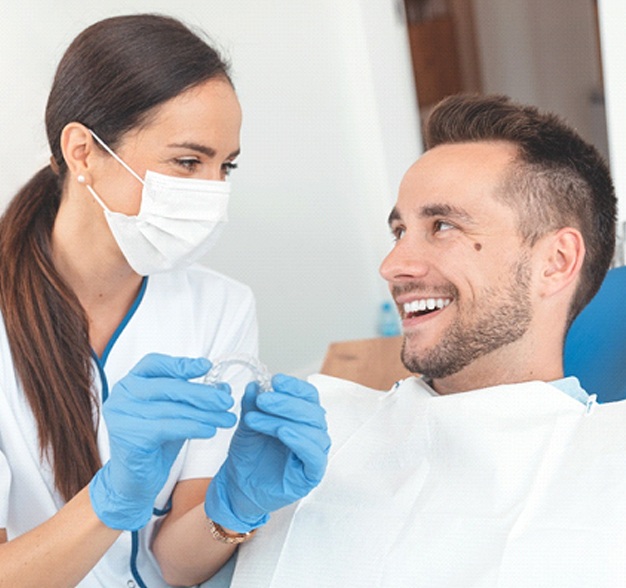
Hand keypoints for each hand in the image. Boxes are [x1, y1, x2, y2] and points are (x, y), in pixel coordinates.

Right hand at [89, 353, 236, 530]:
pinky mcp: (128, 436)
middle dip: (202, 394)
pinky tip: (210, 430)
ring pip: (172, 408)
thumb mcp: (177, 414)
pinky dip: (193, 427)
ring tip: (227, 419)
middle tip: (227, 401)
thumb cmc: (155, 443)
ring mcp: (121, 416)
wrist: (135, 481)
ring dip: (204, 413)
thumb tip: (223, 387)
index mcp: (130, 382)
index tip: (207, 366)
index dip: (181, 364)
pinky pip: (167, 427)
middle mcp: (121, 395)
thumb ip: (195, 399)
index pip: (154, 363)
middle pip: (168, 387)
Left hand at [204, 374, 329, 532]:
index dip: (295, 386)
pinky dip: (300, 441)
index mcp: (302, 419)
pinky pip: (314, 455)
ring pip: (312, 430)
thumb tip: (256, 384)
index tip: (275, 380)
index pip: (309, 397)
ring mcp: (314, 454)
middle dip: (286, 402)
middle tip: (263, 399)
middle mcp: (312, 434)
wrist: (237, 488)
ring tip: (257, 418)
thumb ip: (253, 405)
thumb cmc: (248, 456)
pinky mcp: (311, 475)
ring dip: (285, 419)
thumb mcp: (248, 425)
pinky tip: (283, 432)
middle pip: (312, 411)